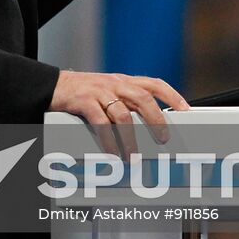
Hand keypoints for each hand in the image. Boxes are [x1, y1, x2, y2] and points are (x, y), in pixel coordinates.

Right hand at [49, 70, 189, 157]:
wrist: (53, 85)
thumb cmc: (83, 92)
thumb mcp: (108, 92)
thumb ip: (126, 103)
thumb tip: (149, 124)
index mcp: (124, 81)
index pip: (154, 83)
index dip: (172, 95)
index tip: (185, 110)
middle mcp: (115, 83)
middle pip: (143, 98)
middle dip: (156, 119)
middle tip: (163, 139)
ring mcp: (99, 91)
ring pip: (122, 114)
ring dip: (131, 138)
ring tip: (134, 156)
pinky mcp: (84, 101)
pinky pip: (101, 122)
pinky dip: (109, 140)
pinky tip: (113, 153)